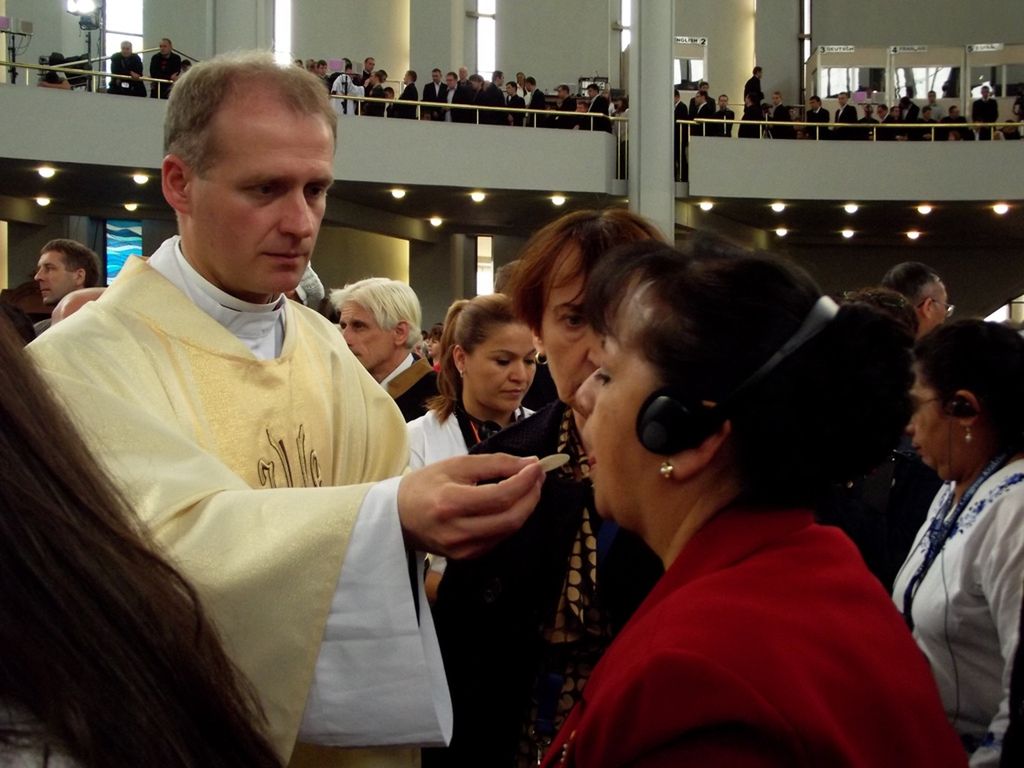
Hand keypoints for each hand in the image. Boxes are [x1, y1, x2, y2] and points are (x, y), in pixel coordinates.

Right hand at [397, 454, 543, 558]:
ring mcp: (463, 549)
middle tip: (538, 477)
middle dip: (532, 496)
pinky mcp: (467, 557)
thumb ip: (496, 463)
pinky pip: (499, 538)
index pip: (500, 496)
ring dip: (525, 508)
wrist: (397, 516)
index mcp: (451, 503)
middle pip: (510, 518)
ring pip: (509, 530)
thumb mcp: (457, 465)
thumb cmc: (425, 485)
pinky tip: (512, 504)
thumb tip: (531, 464)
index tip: (537, 466)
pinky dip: (511, 520)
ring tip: (529, 487)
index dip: (525, 482)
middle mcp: (457, 531)